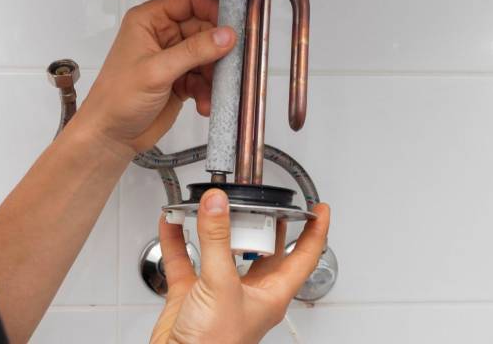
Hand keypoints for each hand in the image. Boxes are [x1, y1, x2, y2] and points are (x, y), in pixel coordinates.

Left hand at [76, 0, 236, 153]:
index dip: (213, 9)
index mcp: (150, 20)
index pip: (190, 0)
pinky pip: (205, 77)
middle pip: (205, 29)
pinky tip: (204, 105)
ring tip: (214, 92)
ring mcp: (173, 57)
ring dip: (215, 75)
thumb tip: (228, 34)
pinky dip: (208, 90)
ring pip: (208, 55)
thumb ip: (194, 51)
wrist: (109, 137)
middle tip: (231, 66)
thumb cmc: (118, 98)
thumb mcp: (157, 71)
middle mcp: (163, 34)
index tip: (232, 28)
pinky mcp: (181, 79)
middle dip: (218, 49)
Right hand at [151, 189, 331, 343]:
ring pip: (221, 251)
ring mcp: (219, 292)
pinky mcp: (191, 295)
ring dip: (214, 228)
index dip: (316, 232)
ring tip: (212, 203)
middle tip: (261, 198)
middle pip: (263, 250)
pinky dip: (178, 240)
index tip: (320, 209)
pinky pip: (185, 260)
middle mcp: (248, 291)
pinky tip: (172, 222)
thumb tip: (218, 205)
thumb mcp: (221, 285)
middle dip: (262, 223)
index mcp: (271, 293)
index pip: (304, 257)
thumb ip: (218, 241)